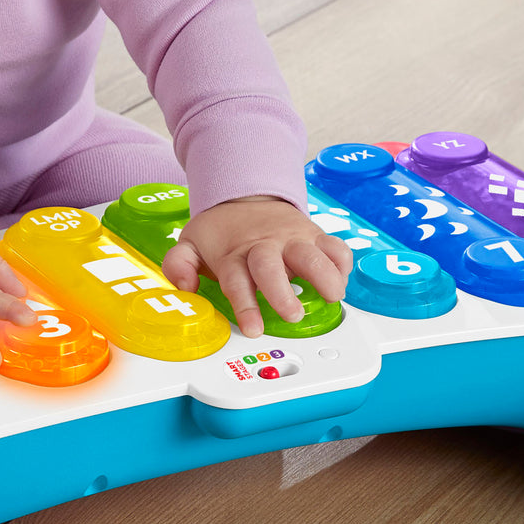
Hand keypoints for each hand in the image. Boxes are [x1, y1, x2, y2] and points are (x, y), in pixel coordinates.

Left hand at [161, 197, 352, 337]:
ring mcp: (291, 239)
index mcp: (234, 254)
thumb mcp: (191, 243)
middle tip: (293, 314)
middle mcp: (264, 246)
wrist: (245, 194)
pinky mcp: (313, 235)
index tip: (253, 328)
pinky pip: (333, 245)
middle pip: (272, 267)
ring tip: (332, 296)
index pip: (237, 281)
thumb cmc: (222, 231)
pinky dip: (342, 261)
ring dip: (323, 275)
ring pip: (310, 254)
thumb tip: (183, 285)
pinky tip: (342, 278)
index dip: (245, 306)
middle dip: (283, 292)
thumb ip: (180, 264)